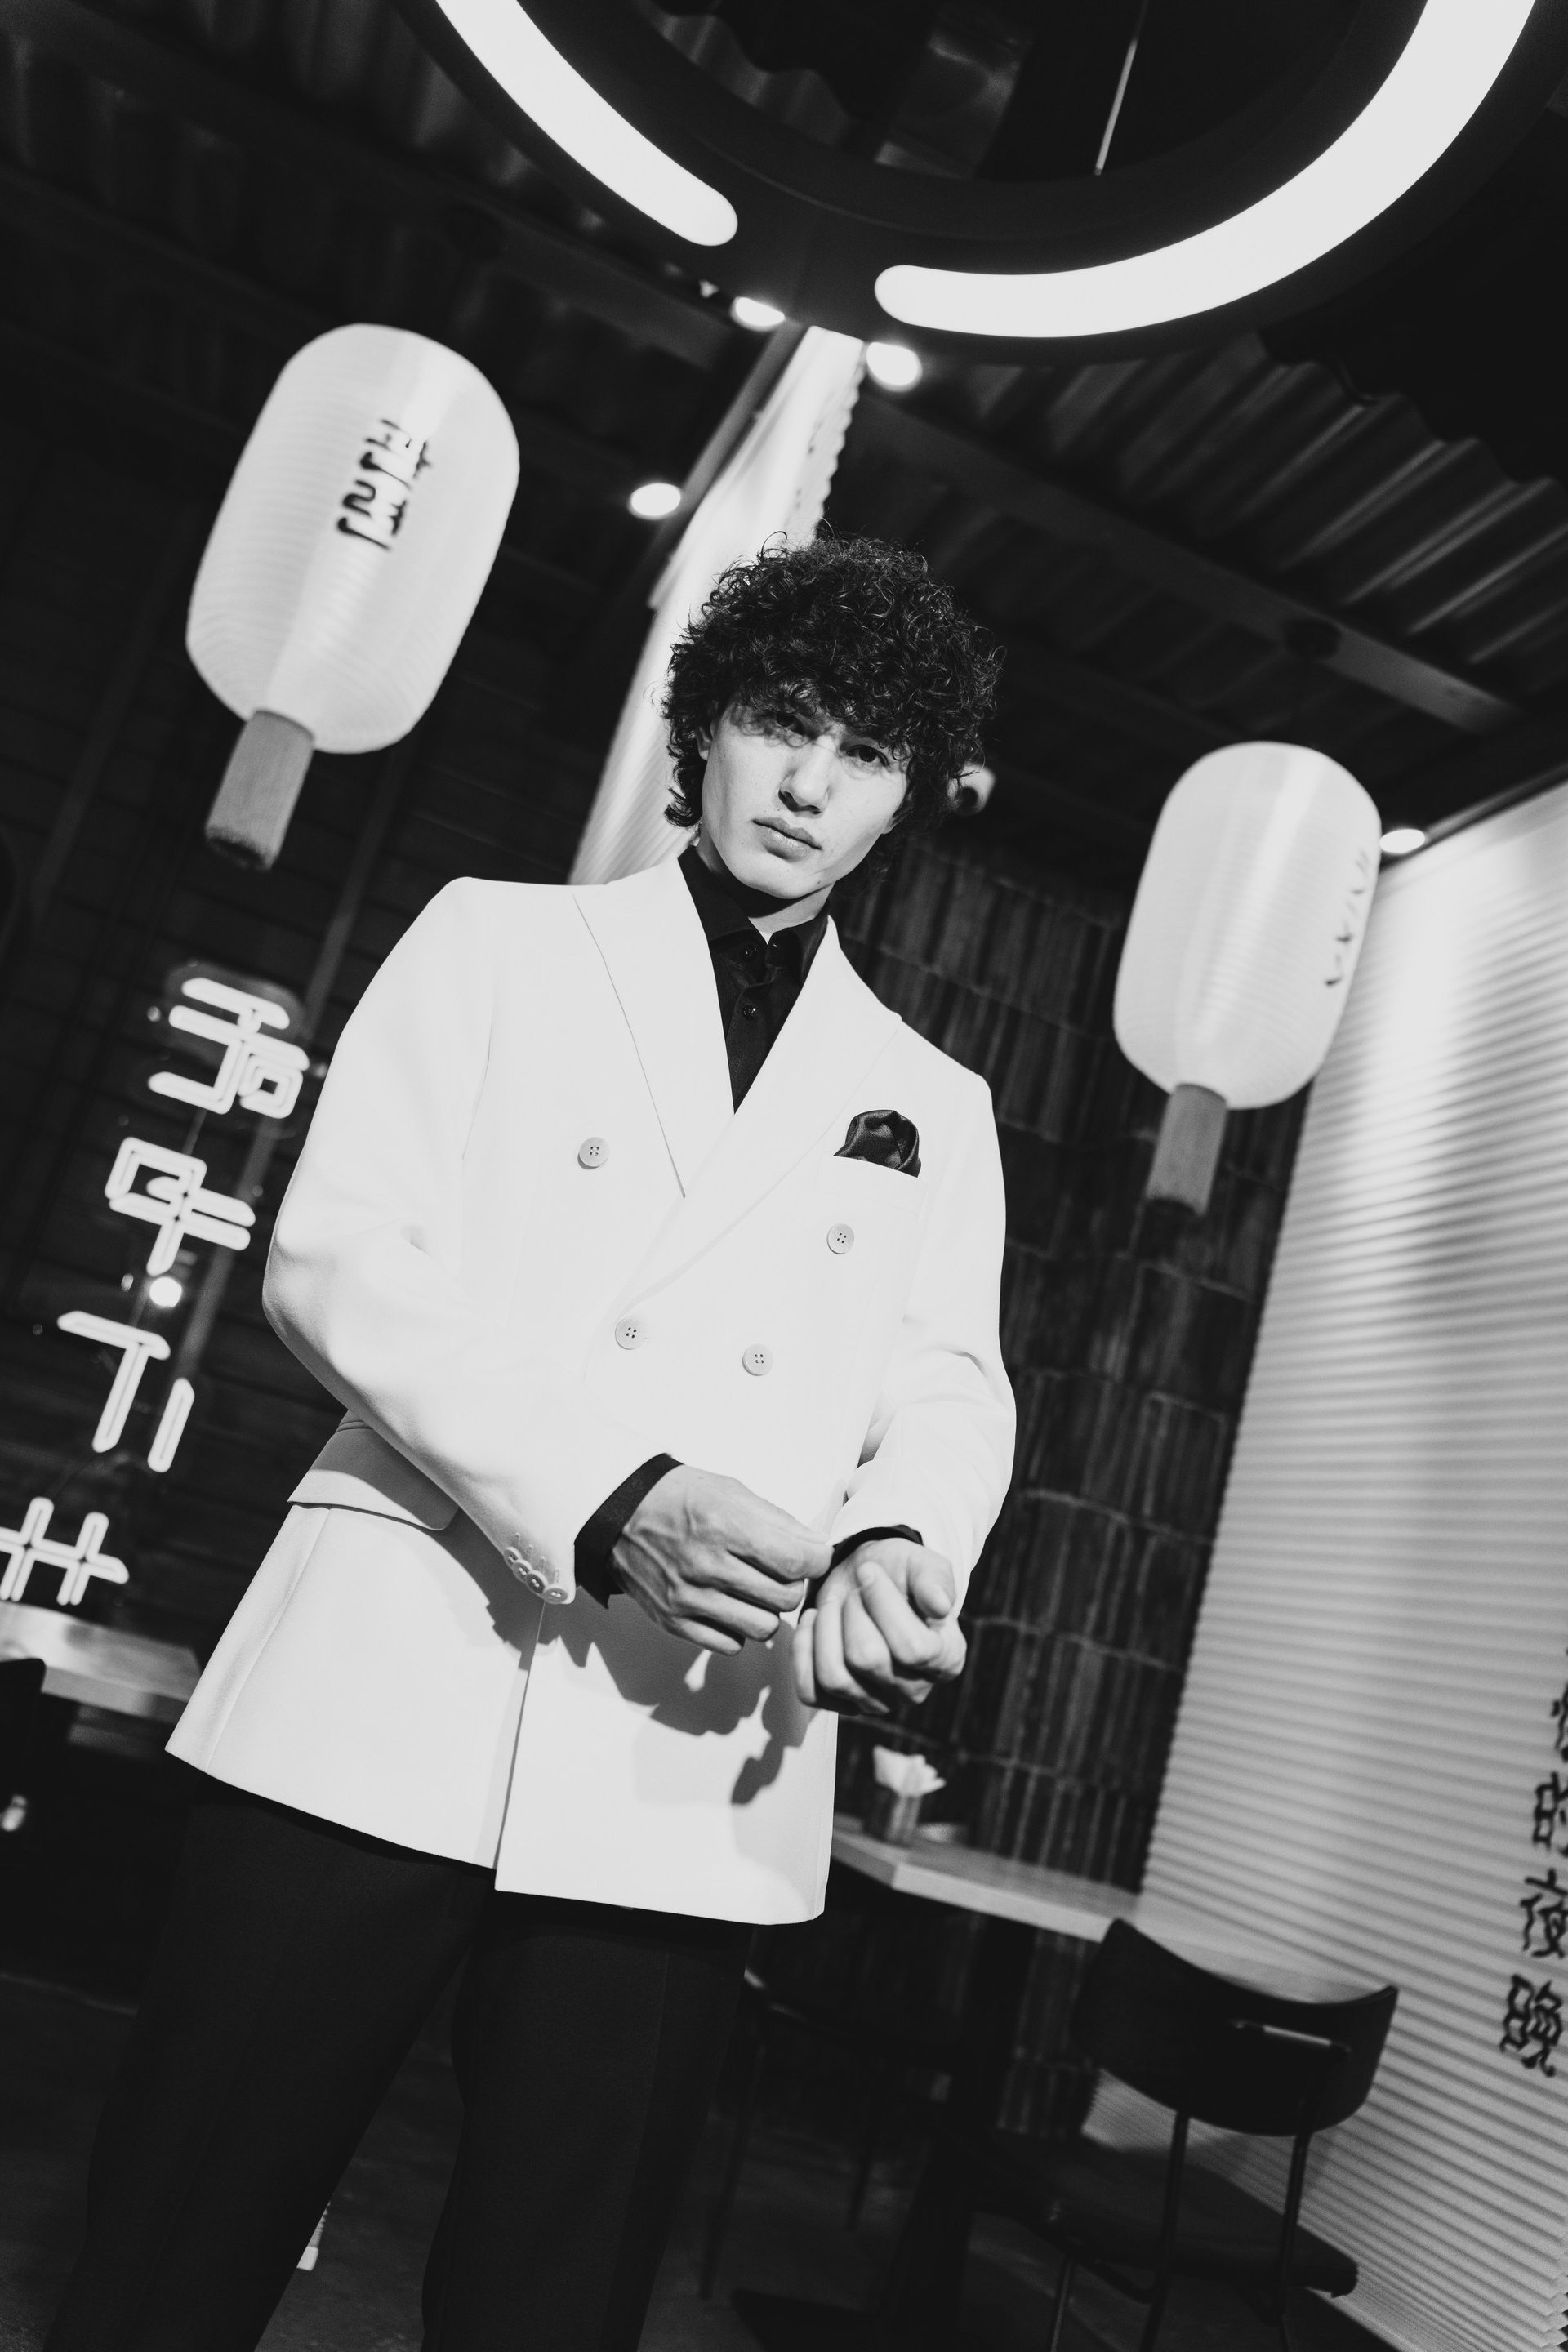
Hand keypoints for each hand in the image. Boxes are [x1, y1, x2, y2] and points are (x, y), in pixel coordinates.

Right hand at [612, 1465, 832, 1654]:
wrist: (621, 1514)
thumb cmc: (679, 1497)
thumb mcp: (732, 1492)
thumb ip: (779, 1522)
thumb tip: (818, 1546)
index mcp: (724, 1527)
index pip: (795, 1562)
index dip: (817, 1560)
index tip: (814, 1556)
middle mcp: (705, 1566)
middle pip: (785, 1598)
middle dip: (793, 1584)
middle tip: (782, 1571)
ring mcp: (688, 1599)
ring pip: (762, 1628)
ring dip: (767, 1610)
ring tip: (755, 1590)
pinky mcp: (674, 1621)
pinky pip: (730, 1644)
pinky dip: (738, 1628)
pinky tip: (730, 1605)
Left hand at [791, 1539, 965, 1716]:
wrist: (865, 1581)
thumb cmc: (899, 1574)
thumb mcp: (921, 1564)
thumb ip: (935, 1580)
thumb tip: (940, 1605)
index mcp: (946, 1659)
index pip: (913, 1649)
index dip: (884, 1605)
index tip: (869, 1571)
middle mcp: (915, 1690)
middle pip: (867, 1660)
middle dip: (851, 1612)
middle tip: (852, 1590)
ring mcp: (877, 1702)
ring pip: (835, 1678)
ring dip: (824, 1630)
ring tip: (831, 1604)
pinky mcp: (841, 1704)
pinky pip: (810, 1690)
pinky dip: (802, 1651)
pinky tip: (812, 1622)